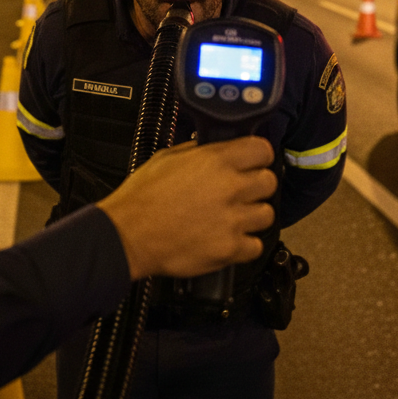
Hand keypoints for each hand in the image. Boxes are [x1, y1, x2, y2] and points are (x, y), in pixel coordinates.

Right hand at [96, 137, 275, 278]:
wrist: (128, 235)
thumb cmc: (142, 197)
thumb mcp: (166, 158)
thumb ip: (195, 152)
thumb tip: (211, 149)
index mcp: (216, 161)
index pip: (263, 150)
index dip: (258, 156)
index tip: (252, 162)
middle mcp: (230, 188)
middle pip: (269, 182)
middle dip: (257, 185)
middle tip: (240, 192)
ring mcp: (233, 220)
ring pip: (267, 214)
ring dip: (252, 215)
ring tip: (232, 217)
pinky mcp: (230, 249)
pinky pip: (255, 246)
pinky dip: (244, 244)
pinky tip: (227, 238)